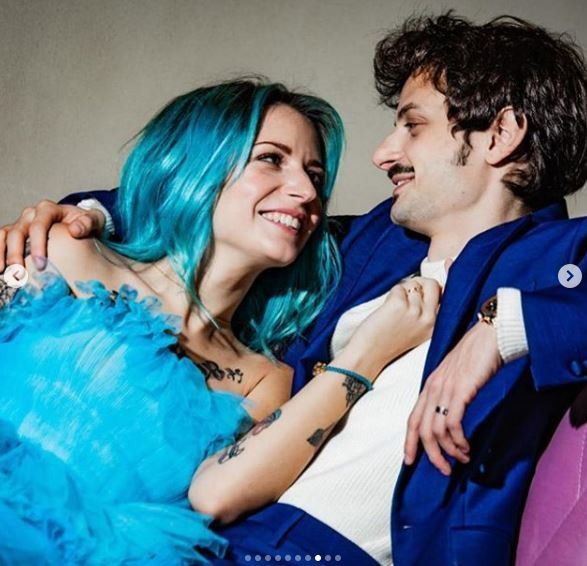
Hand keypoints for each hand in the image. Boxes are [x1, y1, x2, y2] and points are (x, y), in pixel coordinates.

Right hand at [0, 200, 104, 271]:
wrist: (82, 223)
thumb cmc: (87, 222)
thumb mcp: (94, 220)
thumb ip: (87, 223)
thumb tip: (74, 231)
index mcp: (48, 209)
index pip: (39, 225)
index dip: (37, 245)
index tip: (41, 264)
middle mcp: (31, 214)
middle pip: (18, 232)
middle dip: (17, 253)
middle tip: (20, 273)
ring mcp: (22, 223)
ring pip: (5, 235)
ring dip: (2, 253)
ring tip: (4, 272)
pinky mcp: (16, 233)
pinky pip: (1, 239)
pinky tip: (0, 269)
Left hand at [348, 277, 440, 378]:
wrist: (369, 354)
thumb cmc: (388, 342)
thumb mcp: (417, 331)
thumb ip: (425, 313)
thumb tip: (425, 287)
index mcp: (435, 325)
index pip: (442, 295)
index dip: (428, 290)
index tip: (419, 293)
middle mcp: (428, 318)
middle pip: (432, 284)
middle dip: (419, 283)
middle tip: (406, 292)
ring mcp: (414, 311)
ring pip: (411, 285)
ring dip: (401, 292)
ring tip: (392, 309)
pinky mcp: (399, 305)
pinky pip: (398, 288)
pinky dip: (390, 295)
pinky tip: (386, 310)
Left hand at [404, 321, 501, 474]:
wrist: (490, 335)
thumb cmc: (477, 355)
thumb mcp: (456, 376)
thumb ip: (449, 394)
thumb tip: (450, 418)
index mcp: (429, 386)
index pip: (413, 418)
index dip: (409, 441)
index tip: (409, 461)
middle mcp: (433, 388)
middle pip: (422, 430)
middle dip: (431, 454)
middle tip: (444, 470)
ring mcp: (445, 388)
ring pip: (437, 430)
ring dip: (450, 450)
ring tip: (463, 458)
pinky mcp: (461, 390)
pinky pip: (453, 422)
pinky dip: (458, 439)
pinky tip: (467, 446)